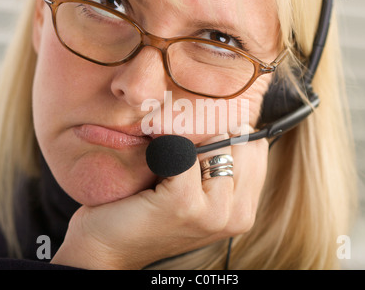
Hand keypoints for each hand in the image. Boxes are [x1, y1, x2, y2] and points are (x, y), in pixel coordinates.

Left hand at [51, 128, 268, 269]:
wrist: (108, 245)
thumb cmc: (151, 211)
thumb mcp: (195, 189)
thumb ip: (218, 164)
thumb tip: (231, 118)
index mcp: (245, 210)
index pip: (256, 147)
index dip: (229, 131)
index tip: (202, 132)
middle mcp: (238, 215)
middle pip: (239, 141)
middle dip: (210, 131)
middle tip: (180, 142)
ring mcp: (214, 213)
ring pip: (215, 143)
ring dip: (187, 139)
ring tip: (165, 156)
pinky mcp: (184, 204)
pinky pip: (184, 152)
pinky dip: (163, 148)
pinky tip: (152, 162)